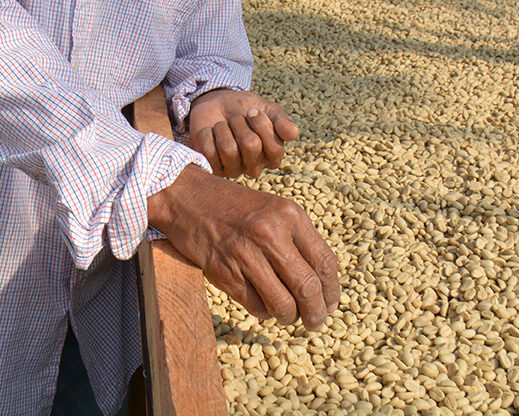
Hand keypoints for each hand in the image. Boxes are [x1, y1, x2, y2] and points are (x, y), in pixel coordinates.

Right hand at [148, 164, 339, 329]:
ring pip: (283, 304)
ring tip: (286, 314)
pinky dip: (264, 312)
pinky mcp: (223, 272)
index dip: (332, 291)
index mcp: (288, 215)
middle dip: (315, 313)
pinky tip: (262, 303)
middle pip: (307, 288)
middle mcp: (269, 233)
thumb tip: (323, 291)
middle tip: (315, 322)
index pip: (324, 262)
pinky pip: (256, 306)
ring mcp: (244, 253)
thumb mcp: (272, 210)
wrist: (186, 197)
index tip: (330, 304)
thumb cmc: (234, 207)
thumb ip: (298, 242)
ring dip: (289, 316)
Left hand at [187, 88, 299, 177]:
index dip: (261, 123)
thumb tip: (293, 133)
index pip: (274, 146)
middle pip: (251, 146)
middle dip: (240, 123)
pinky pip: (208, 150)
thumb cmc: (243, 108)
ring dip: (222, 128)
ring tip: (222, 125)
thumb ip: (281, 119)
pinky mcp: (211, 167)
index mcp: (273, 156)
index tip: (252, 111)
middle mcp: (254, 167)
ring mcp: (232, 170)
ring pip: (228, 149)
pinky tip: (209, 131)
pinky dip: (207, 133)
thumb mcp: (266, 108)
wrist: (214, 104)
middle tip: (235, 119)